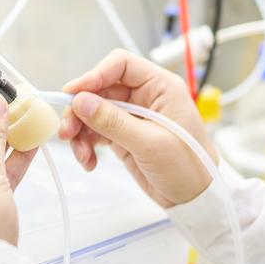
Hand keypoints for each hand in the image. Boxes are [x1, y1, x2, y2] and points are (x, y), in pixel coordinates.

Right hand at [58, 50, 217, 207]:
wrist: (196, 198)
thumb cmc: (189, 166)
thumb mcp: (150, 143)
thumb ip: (114, 121)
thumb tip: (81, 101)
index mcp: (160, 87)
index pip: (121, 65)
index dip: (94, 75)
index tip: (73, 93)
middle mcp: (145, 96)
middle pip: (101, 89)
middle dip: (81, 109)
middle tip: (68, 131)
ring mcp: (134, 116)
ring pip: (94, 111)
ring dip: (81, 130)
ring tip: (81, 153)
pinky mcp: (125, 135)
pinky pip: (97, 131)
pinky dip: (87, 144)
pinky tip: (89, 160)